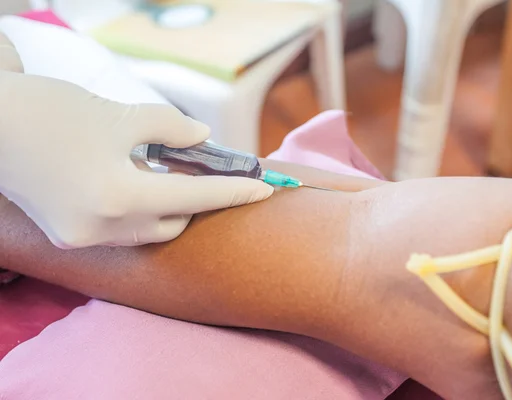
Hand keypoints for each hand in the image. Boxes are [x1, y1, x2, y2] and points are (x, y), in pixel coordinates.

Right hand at [0, 33, 272, 248]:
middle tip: (208, 173)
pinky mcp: (70, 236)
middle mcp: (104, 228)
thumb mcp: (121, 114)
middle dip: (198, 200)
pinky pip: (123, 232)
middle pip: (175, 222)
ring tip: (170, 176)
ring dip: (169, 208)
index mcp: (120, 195)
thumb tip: (201, 141)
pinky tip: (139, 187)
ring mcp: (84, 237)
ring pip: (150, 231)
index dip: (234, 191)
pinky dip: (141, 213)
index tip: (264, 189)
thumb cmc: (53, 111)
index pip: (195, 195)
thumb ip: (171, 129)